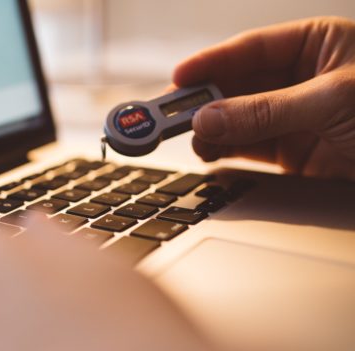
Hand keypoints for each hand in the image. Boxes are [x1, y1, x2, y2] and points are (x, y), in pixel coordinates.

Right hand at [175, 17, 354, 179]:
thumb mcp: (331, 101)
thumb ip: (266, 111)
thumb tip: (211, 118)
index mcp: (319, 44)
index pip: (252, 48)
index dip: (212, 62)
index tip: (180, 77)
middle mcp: (304, 78)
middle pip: (238, 85)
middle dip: (206, 101)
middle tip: (173, 114)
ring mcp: (297, 117)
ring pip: (239, 119)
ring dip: (212, 130)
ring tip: (195, 139)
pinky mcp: (296, 151)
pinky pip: (250, 147)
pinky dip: (226, 152)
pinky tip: (211, 152)